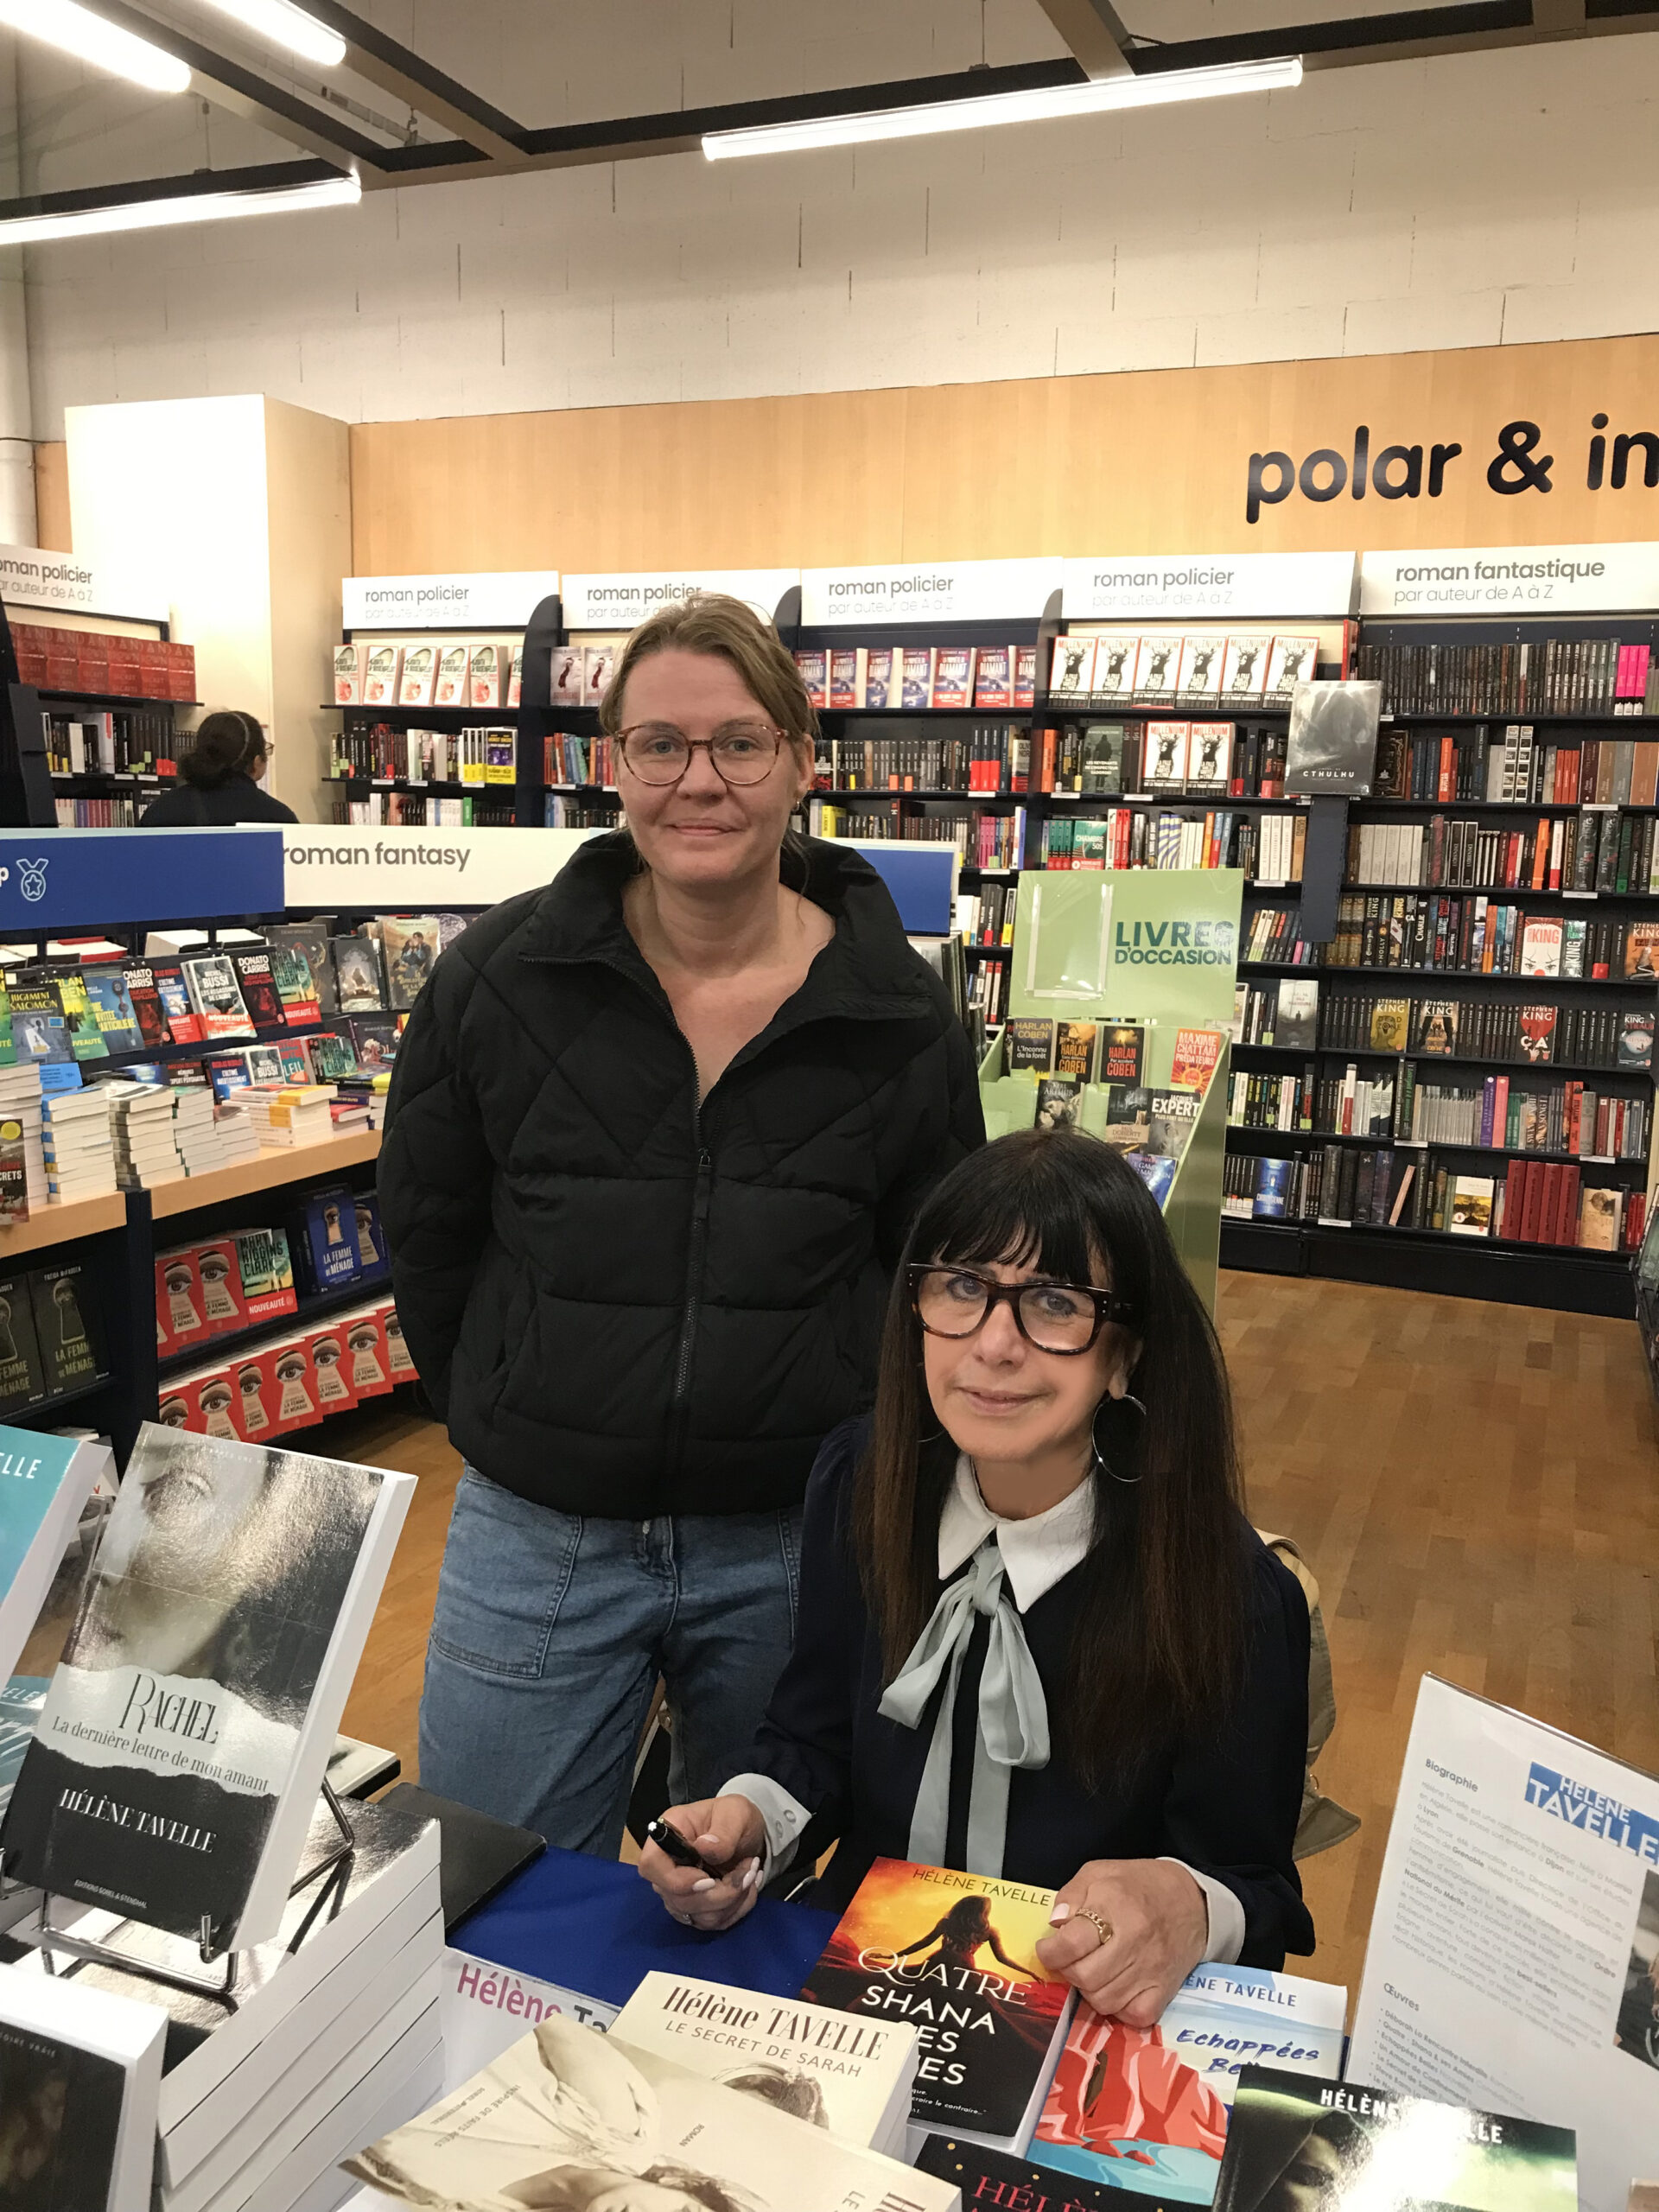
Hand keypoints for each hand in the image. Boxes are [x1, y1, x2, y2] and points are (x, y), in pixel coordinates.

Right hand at [637, 1796, 766, 1931]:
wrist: (745, 1834)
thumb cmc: (734, 1817)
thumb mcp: (735, 1813)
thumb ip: (723, 1831)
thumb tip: (704, 1847)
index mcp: (668, 1834)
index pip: (651, 1866)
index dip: (676, 1880)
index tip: (709, 1880)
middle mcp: (666, 1867)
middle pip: (677, 1899)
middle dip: (720, 1893)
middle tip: (750, 1870)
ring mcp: (677, 1892)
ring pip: (698, 1916)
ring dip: (733, 1900)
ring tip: (751, 1874)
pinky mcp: (694, 1909)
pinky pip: (713, 1923)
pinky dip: (737, 1908)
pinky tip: (748, 1887)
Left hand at [1034, 1858, 1208, 2027]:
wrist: (1194, 1901)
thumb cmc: (1140, 1884)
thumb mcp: (1099, 1872)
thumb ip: (1070, 1895)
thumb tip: (1055, 1925)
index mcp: (1115, 1905)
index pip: (1071, 1943)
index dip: (1050, 1951)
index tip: (1047, 1948)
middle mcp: (1134, 1941)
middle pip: (1084, 1977)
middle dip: (1068, 1970)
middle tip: (1070, 1959)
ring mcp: (1151, 1971)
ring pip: (1103, 2001)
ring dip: (1089, 1989)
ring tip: (1092, 1969)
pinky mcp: (1164, 1991)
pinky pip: (1133, 2016)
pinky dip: (1119, 2008)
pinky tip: (1116, 1987)